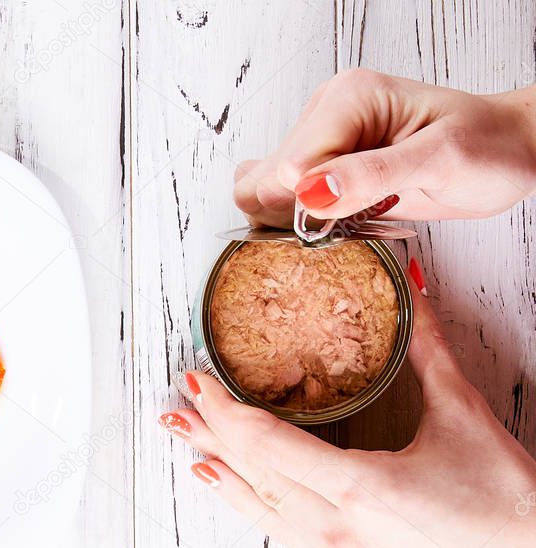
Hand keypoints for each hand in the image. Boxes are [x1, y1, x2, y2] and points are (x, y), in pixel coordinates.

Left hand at [159, 274, 535, 547]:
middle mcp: (343, 532)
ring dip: (221, 475)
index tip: (199, 382)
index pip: (272, 446)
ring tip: (187, 446)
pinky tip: (228, 488)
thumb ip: (428, 348)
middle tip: (178, 406)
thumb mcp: (464, 416)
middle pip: (257, 477)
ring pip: (262, 512)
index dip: (227, 413)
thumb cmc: (508, 500)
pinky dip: (252, 506)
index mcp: (366, 490)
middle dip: (212, 437)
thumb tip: (412, 284)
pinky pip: (283, 535)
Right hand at [234, 69, 535, 226]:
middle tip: (348, 221)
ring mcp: (319, 144)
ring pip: (264, 197)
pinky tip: (333, 224)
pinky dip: (297, 225)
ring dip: (295, 224)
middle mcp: (324, 116)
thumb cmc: (486, 148)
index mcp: (347, 99)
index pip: (288, 167)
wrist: (506, 152)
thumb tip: (308, 191)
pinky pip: (279, 204)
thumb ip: (371, 175)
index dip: (308, 204)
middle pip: (264, 182)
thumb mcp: (438, 160)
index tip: (348, 216)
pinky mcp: (321, 170)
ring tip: (348, 220)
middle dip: (294, 215)